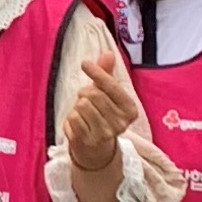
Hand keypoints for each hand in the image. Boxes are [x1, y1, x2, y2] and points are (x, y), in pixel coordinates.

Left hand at [57, 39, 139, 170]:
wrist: (95, 148)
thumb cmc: (101, 115)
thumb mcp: (106, 95)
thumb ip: (106, 74)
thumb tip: (108, 53)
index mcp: (130, 109)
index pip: (111, 86)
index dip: (97, 72)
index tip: (85, 63)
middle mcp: (121, 123)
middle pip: (93, 94)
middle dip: (85, 93)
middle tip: (86, 101)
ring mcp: (106, 133)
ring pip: (82, 105)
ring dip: (77, 106)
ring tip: (84, 114)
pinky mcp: (89, 141)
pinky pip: (73, 118)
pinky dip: (71, 118)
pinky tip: (78, 124)